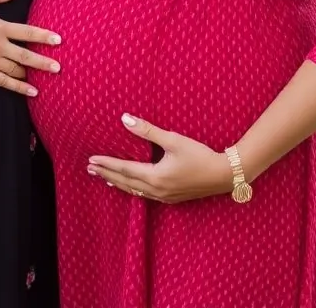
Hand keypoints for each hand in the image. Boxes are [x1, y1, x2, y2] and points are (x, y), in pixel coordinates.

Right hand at [0, 0, 61, 95]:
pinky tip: (31, 92)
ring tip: (47, 78)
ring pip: (16, 70)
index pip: (27, 32)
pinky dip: (18, 87)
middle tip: (59, 67)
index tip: (58, 40)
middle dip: (44, 62)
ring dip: (32, 74)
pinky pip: (4, 81)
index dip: (44, 36)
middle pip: (26, 56)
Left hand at [87, 114, 231, 203]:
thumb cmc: (200, 155)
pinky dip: (132, 189)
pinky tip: (131, 186)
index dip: (107, 164)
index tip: (91, 160)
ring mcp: (165, 196)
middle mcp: (157, 190)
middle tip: (90, 169)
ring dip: (118, 183)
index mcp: (155, 177)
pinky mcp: (172, 197)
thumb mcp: (173, 139)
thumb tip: (125, 119)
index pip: (124, 170)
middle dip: (107, 174)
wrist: (225, 175)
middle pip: (125, 182)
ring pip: (134, 191)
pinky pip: (145, 195)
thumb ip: (148, 130)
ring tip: (105, 178)